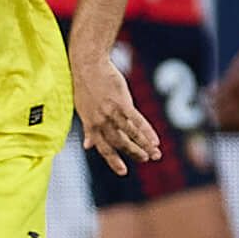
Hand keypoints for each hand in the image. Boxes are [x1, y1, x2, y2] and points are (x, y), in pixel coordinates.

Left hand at [74, 60, 161, 175]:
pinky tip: (155, 139)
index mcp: (91, 125)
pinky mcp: (121, 102)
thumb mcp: (83, 110)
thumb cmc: (85, 86)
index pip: (104, 148)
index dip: (113, 161)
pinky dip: (146, 131)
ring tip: (155, 154)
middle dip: (134, 153)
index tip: (123, 172)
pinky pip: (136, 121)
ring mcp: (111, 112)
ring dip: (143, 145)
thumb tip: (87, 146)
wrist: (88, 66)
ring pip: (129, 134)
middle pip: (119, 143)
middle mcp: (100, 121)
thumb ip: (88, 130)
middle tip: (146, 159)